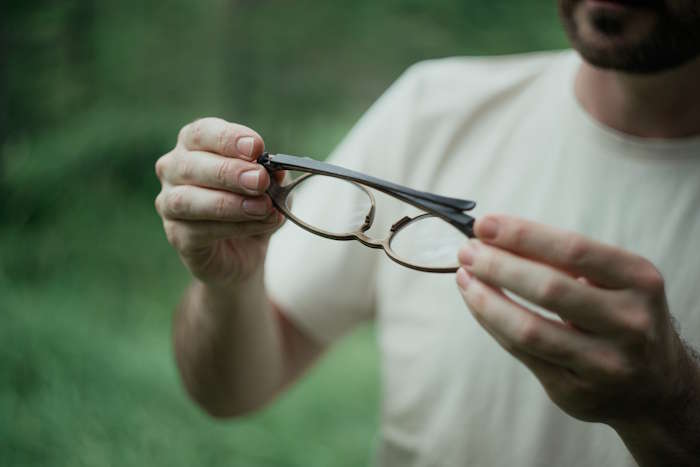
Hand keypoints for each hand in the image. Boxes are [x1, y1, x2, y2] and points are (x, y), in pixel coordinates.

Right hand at [155, 118, 283, 284]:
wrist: (245, 250)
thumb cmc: (252, 205)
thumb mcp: (270, 186)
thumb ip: (272, 176)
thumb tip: (276, 172)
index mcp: (194, 145)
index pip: (202, 133)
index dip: (228, 138)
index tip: (256, 147)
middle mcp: (173, 170)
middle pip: (191, 165)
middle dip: (229, 172)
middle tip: (260, 180)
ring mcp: (169, 203)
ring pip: (188, 200)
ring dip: (229, 202)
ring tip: (263, 206)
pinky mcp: (176, 236)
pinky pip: (199, 230)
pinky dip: (235, 227)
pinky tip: (260, 225)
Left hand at [455, 215, 697, 428]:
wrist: (656, 385)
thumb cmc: (619, 316)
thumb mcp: (615, 281)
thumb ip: (564, 261)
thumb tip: (493, 236)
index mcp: (639, 281)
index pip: (573, 249)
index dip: (522, 235)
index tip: (484, 224)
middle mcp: (629, 323)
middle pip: (549, 288)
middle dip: (497, 265)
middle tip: (467, 251)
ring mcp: (605, 363)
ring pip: (529, 329)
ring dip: (486, 299)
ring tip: (464, 277)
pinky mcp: (577, 392)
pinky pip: (521, 353)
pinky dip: (491, 323)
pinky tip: (476, 303)